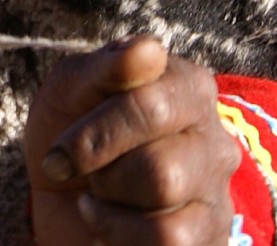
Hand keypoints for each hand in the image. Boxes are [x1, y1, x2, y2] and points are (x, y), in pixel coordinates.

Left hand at [22, 37, 242, 245]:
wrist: (65, 197)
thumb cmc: (75, 132)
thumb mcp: (71, 89)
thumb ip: (106, 66)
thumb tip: (147, 50)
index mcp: (187, 86)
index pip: (150, 106)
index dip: (94, 134)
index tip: (59, 151)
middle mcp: (214, 137)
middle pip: (158, 165)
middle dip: (102, 174)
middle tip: (85, 173)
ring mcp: (216, 192)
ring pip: (167, 201)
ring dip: (112, 202)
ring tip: (103, 193)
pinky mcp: (210, 235)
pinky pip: (170, 239)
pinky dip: (122, 234)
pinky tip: (112, 225)